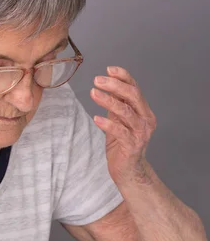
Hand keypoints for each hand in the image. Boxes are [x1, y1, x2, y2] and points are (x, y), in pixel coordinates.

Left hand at [90, 66, 156, 184]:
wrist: (129, 171)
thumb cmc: (122, 144)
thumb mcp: (118, 120)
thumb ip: (116, 104)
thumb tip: (107, 84)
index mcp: (144, 111)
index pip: (135, 88)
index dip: (123, 77)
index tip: (109, 69)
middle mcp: (146, 120)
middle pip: (133, 96)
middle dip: (115, 85)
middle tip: (97, 80)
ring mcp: (140, 133)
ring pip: (125, 112)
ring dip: (108, 101)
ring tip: (93, 93)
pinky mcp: (132, 146)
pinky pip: (120, 132)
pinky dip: (107, 124)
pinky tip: (96, 118)